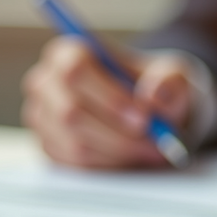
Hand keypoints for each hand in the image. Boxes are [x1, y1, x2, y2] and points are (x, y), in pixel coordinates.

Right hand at [21, 36, 193, 168]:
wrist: (149, 110)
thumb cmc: (154, 86)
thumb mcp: (173, 75)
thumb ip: (170, 81)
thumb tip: (154, 96)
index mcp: (69, 51)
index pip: (75, 71)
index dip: (109, 98)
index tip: (144, 118)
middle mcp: (46, 82)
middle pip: (70, 113)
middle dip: (117, 133)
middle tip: (154, 142)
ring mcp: (43, 117)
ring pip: (75, 144)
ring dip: (118, 152)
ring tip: (151, 149)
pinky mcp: (50, 146)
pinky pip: (75, 165)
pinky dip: (109, 165)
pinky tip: (132, 156)